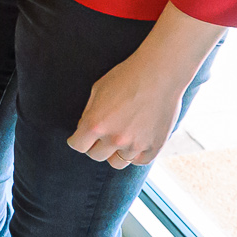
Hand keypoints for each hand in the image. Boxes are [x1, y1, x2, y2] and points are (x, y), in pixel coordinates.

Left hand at [69, 50, 189, 168]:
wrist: (159, 74)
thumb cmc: (125, 77)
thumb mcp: (97, 90)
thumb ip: (89, 114)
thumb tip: (84, 130)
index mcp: (96, 124)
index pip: (78, 146)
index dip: (77, 141)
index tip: (80, 138)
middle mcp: (114, 138)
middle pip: (96, 156)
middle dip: (94, 146)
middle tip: (101, 136)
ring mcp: (136, 145)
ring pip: (118, 162)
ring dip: (115, 152)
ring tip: (119, 139)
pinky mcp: (155, 147)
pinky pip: (139, 161)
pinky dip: (135, 154)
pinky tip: (135, 142)